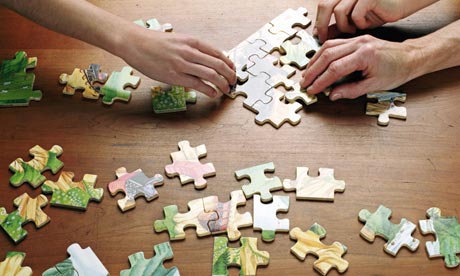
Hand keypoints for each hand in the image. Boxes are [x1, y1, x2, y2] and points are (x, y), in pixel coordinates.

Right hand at [121, 27, 235, 96]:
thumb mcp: (178, 41)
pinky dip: (208, 90)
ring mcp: (182, 64)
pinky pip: (197, 84)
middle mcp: (189, 51)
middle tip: (233, 82)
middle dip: (229, 75)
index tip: (232, 70)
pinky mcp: (174, 76)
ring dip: (222, 84)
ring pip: (211, 75)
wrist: (135, 43)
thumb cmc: (154, 42)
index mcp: (192, 41)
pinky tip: (213, 94)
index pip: (218, 53)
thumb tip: (207, 61)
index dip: (229, 64)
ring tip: (226, 90)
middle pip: (218, 64)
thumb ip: (192, 49)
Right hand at [300, 35, 418, 99]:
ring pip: (328, 47)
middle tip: (304, 83)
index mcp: (364, 55)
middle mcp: (359, 44)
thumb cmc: (396, 71)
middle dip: (313, 71)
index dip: (321, 81)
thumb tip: (332, 95)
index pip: (335, 68)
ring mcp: (357, 39)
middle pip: (327, 55)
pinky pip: (334, 44)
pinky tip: (317, 63)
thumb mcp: (374, 86)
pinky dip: (322, 54)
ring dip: (315, 61)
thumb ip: (351, 91)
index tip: (312, 90)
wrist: (409, 57)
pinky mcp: (356, 39)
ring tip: (307, 74)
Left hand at [314, 0, 437, 42]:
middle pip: (326, 4)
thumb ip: (339, 25)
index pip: (323, 6)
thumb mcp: (355, 20)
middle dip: (321, 24)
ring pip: (339, 10)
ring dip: (343, 25)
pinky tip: (363, 26)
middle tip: (323, 38)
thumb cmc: (381, 11)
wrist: (405, 3)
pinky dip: (358, 22)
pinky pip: (356, 13)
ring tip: (352, 31)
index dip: (318, 21)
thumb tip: (322, 35)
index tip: (316, 36)